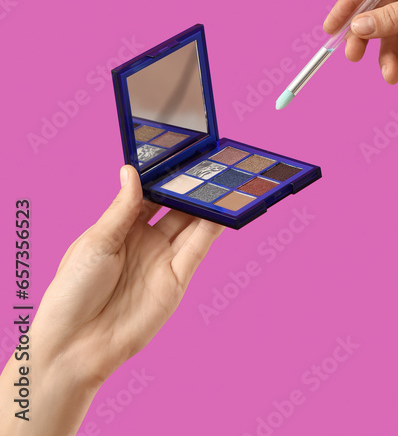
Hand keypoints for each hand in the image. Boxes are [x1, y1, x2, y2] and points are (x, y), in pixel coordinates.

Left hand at [1, 166, 222, 434]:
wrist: (75, 346)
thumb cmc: (73, 292)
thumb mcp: (96, 241)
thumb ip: (122, 208)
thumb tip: (131, 171)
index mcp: (120, 228)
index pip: (148, 195)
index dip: (163, 176)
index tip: (179, 153)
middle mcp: (144, 241)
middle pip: (174, 208)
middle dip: (190, 187)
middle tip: (208, 161)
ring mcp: (162, 260)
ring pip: (191, 225)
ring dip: (206, 204)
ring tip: (222, 179)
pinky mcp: (176, 281)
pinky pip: (198, 249)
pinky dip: (212, 229)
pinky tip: (221, 209)